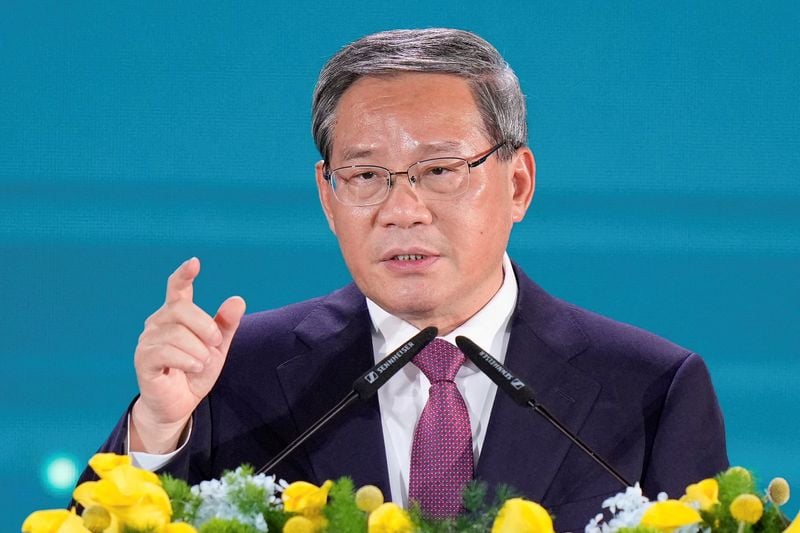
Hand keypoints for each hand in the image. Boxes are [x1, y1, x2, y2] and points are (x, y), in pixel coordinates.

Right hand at [130, 257, 245, 452]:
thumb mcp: (217, 347)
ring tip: (203, 362)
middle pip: (181, 310)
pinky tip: (195, 367)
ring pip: (176, 334)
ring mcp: (148, 341)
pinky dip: (187, 360)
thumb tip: (238, 299)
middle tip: (216, 343)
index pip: (177, 288)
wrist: (180, 404)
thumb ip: (226, 324)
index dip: (184, 274)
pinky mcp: (143, 360)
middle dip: (205, 325)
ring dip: (198, 350)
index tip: (194, 263)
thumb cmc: (195, 371)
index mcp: (176, 315)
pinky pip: (165, 352)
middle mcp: (158, 323)